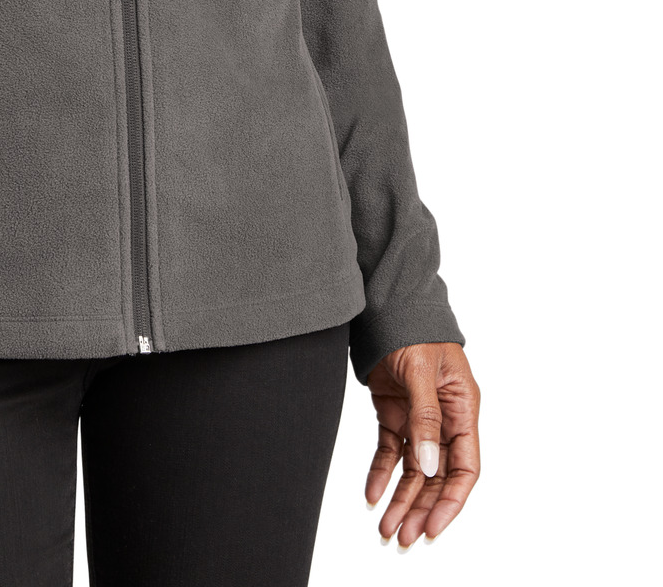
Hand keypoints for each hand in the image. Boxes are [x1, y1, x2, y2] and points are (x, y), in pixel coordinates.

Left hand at [365, 341, 479, 548]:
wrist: (387, 301)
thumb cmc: (414, 327)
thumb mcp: (422, 371)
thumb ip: (425, 418)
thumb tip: (429, 466)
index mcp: (462, 408)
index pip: (464, 468)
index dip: (450, 501)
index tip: (432, 528)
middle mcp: (443, 418)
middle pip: (436, 475)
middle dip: (420, 507)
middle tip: (402, 536)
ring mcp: (418, 416)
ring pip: (413, 468)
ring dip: (400, 497)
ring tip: (385, 527)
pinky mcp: (394, 410)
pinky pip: (389, 450)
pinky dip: (381, 472)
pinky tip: (372, 494)